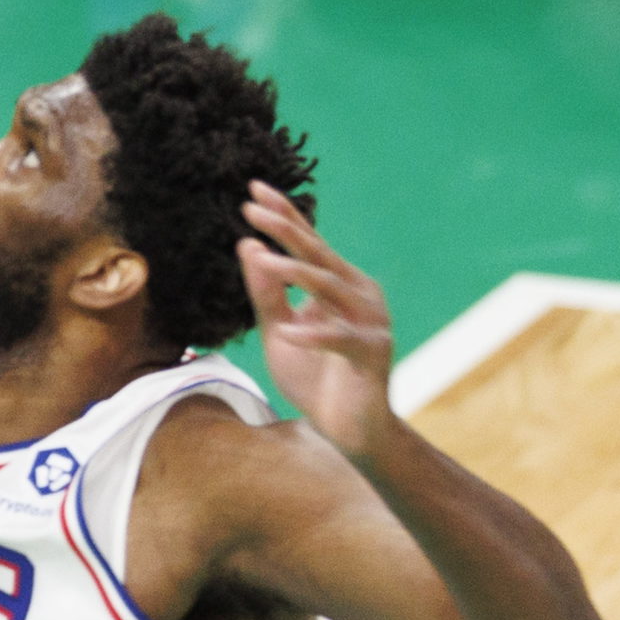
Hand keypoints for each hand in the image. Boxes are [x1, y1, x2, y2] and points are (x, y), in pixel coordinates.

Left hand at [238, 182, 395, 462]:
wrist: (348, 430)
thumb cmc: (314, 377)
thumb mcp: (278, 330)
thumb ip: (266, 292)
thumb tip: (246, 244)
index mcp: (339, 283)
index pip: (308, 242)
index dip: (284, 214)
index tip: (253, 188)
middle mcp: (359, 294)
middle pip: (318, 254)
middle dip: (285, 229)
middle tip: (251, 209)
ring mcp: (371, 321)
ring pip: (329, 287)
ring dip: (294, 273)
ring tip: (262, 260)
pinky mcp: (373, 353)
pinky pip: (341, 339)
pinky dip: (315, 335)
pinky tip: (290, 333)